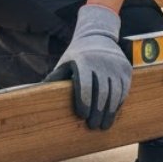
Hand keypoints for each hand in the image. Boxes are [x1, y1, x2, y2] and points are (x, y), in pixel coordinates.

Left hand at [44, 4, 130, 129]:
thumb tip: (36, 94)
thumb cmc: (78, 54)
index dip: (84, 103)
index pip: (85, 86)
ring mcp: (116, 66)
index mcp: (84, 62)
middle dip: (97, 112)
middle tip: (92, 126)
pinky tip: (112, 112)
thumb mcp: (65, 62)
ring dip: (109, 112)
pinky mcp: (126, 69)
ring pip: (115, 94)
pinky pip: (124, 90)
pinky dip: (118, 104)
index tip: (82, 116)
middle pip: (101, 93)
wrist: (98, 36)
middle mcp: (102, 63)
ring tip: (103, 125)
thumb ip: (55, 78)